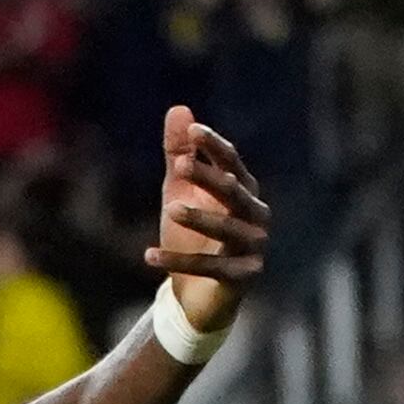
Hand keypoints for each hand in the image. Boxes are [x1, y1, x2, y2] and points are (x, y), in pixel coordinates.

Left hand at [150, 105, 269, 330]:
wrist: (198, 294)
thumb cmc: (193, 236)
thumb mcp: (180, 192)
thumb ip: (179, 154)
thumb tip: (179, 109)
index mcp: (244, 190)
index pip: (232, 162)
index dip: (213, 146)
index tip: (191, 131)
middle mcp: (256, 216)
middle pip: (233, 192)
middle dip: (207, 178)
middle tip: (178, 165)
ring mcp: (253, 247)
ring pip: (226, 229)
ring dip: (199, 218)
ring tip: (171, 210)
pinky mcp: (243, 277)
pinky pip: (210, 267)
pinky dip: (178, 261)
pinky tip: (148, 257)